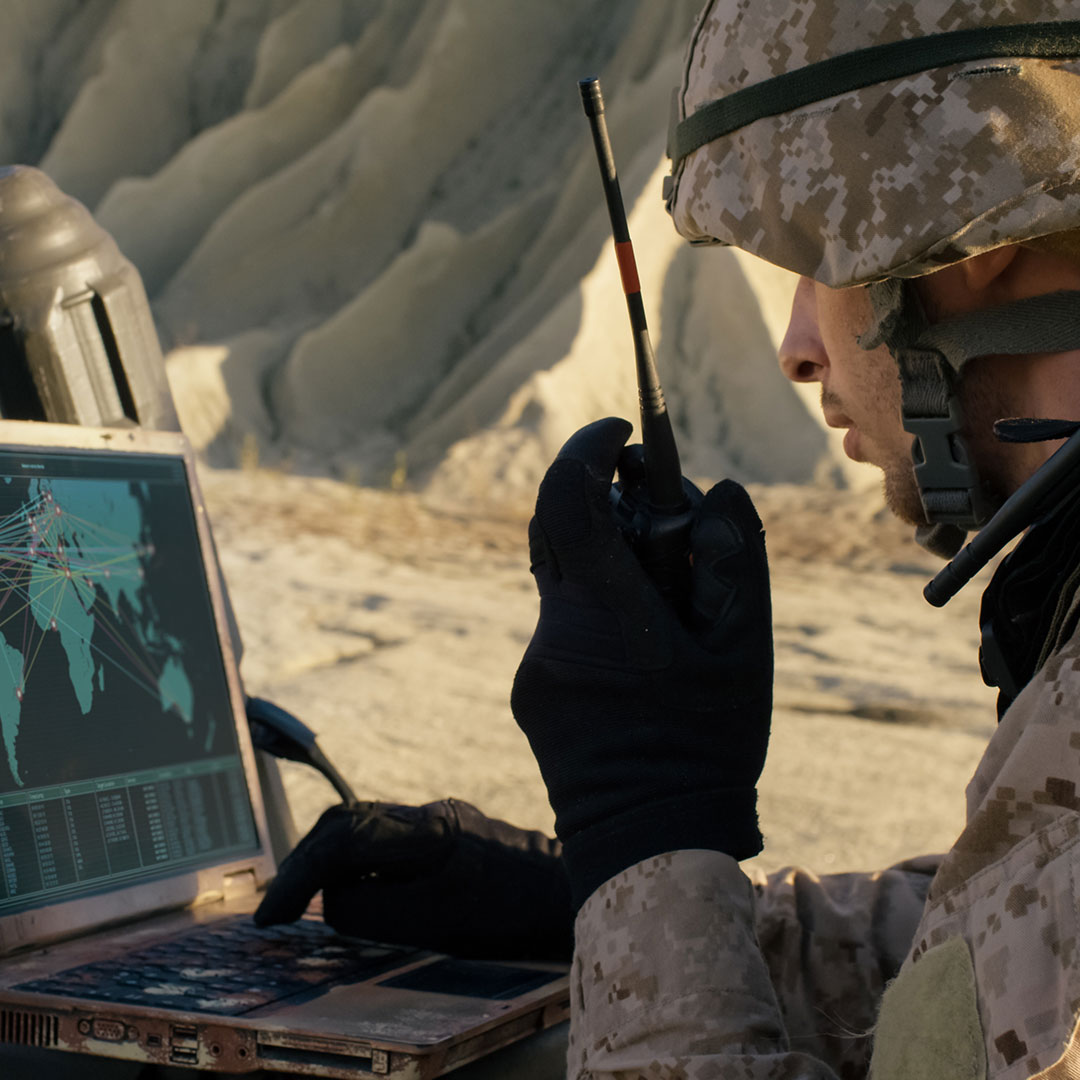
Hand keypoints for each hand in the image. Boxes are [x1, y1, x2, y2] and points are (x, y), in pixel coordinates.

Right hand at [253, 799, 571, 961]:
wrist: (572, 895)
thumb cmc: (511, 914)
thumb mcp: (434, 923)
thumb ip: (373, 907)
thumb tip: (333, 898)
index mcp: (424, 830)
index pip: (342, 841)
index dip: (299, 878)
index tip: (271, 917)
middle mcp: (429, 815)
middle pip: (347, 823)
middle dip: (305, 863)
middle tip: (277, 909)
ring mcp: (441, 821)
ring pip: (365, 828)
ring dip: (328, 861)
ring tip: (302, 900)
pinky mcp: (450, 834)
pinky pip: (387, 841)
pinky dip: (358, 863)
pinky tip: (353, 892)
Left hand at [511, 417, 772, 908]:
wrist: (648, 841)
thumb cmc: (706, 746)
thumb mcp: (744, 651)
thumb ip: (734, 558)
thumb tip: (714, 490)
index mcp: (607, 613)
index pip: (567, 500)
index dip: (586, 450)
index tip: (619, 432)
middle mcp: (556, 630)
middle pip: (559, 531)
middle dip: (603, 502)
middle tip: (658, 514)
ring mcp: (535, 662)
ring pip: (562, 579)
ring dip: (607, 564)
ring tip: (666, 601)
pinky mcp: (529, 689)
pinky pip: (561, 623)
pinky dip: (597, 610)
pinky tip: (642, 653)